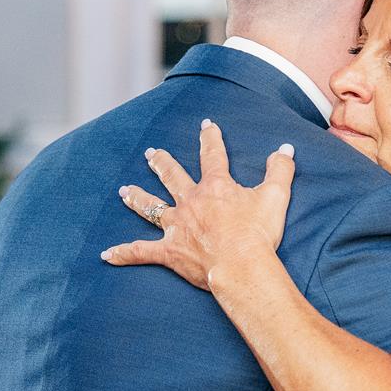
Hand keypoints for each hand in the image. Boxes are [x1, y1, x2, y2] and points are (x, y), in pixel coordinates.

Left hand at [102, 118, 296, 290]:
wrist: (241, 266)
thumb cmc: (258, 233)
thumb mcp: (276, 196)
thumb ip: (280, 169)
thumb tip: (285, 149)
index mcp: (215, 187)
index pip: (212, 155)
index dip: (210, 138)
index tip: (206, 125)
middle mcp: (191, 202)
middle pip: (172, 177)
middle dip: (162, 163)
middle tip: (151, 153)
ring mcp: (177, 226)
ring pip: (151, 207)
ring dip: (137, 197)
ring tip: (124, 190)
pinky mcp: (168, 251)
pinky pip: (140, 251)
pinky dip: (123, 253)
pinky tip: (106, 255)